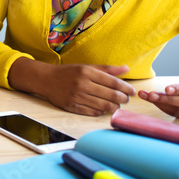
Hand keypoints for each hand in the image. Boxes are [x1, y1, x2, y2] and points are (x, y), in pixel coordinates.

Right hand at [11, 60, 134, 115]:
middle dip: (123, 99)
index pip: (113, 82)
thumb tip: (126, 69)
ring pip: (104, 106)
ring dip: (114, 107)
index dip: (126, 88)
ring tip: (116, 105)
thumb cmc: (69, 72)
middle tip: (125, 99)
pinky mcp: (72, 106)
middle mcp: (82, 84)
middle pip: (111, 95)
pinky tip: (103, 108)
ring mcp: (77, 96)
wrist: (46, 79)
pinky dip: (101, 111)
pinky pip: (93, 112)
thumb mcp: (86, 66)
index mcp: (87, 71)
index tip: (132, 91)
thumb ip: (107, 69)